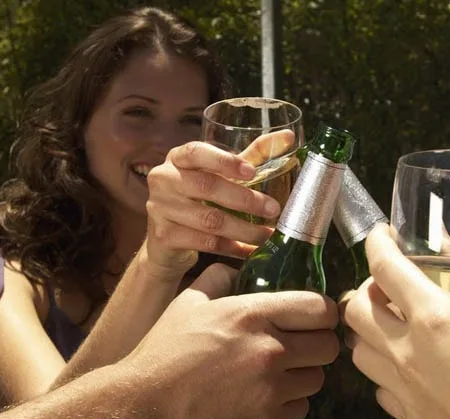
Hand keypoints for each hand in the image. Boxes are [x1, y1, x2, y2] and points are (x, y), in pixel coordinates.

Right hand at [122, 263, 339, 418]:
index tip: (313, 318)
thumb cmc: (163, 354)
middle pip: (328, 345)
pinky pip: (301, 407)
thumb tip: (238, 271)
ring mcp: (270, 388)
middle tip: (300, 346)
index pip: (319, 308)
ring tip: (278, 373)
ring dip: (303, 374)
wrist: (144, 408)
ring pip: (317, 378)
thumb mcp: (188, 303)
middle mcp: (269, 349)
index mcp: (251, 314)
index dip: (321, 313)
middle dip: (317, 344)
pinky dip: (289, 403)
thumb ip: (219, 279)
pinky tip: (266, 396)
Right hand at [144, 140, 282, 278]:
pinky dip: (232, 248)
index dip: (224, 161)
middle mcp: (164, 179)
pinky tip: (250, 250)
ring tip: (267, 234)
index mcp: (178, 158)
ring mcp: (160, 209)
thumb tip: (289, 137)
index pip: (197, 152)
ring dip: (244, 229)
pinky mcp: (164, 236)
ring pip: (210, 220)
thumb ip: (252, 156)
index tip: (252, 172)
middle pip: (207, 187)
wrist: (167, 241)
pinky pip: (205, 243)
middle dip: (245, 200)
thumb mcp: (221, 174)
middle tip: (273, 208)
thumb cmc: (200, 198)